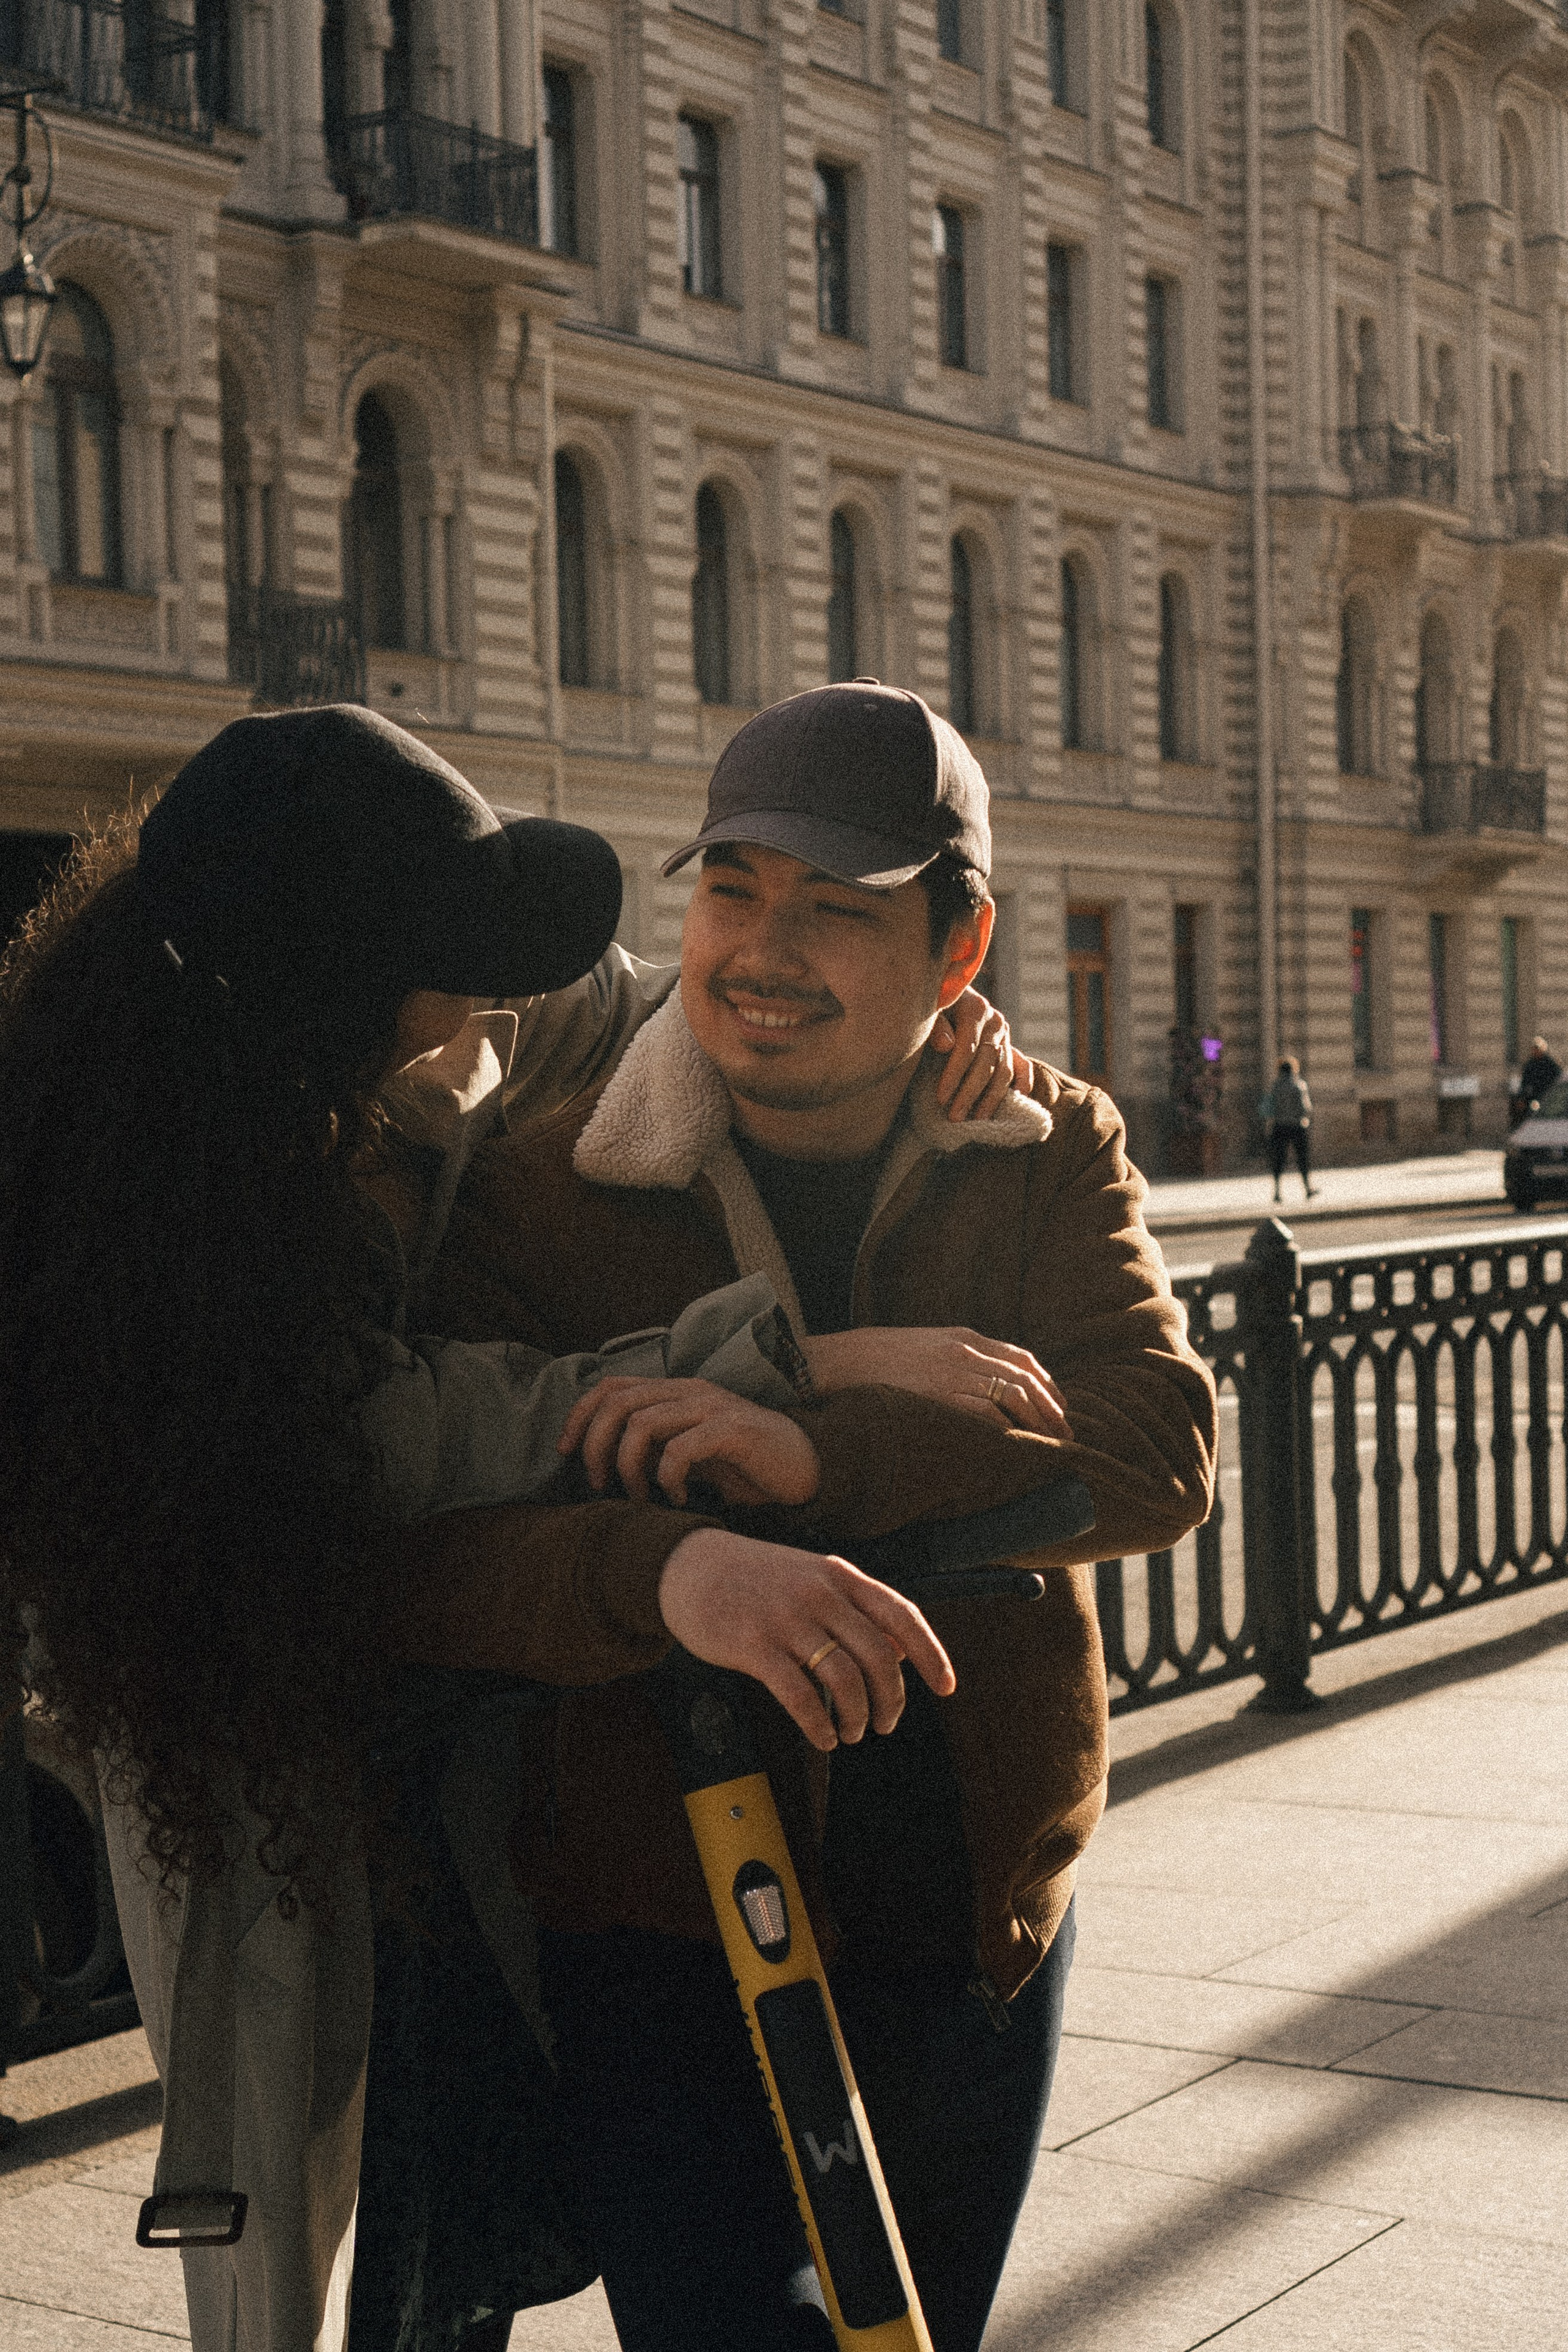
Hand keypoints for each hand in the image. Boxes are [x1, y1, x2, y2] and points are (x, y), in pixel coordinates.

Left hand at [559, 1377, 820, 1506]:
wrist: (804, 1467)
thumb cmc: (742, 1464)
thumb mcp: (688, 1451)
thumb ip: (653, 1446)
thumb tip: (603, 1462)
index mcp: (675, 1392)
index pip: (610, 1387)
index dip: (579, 1416)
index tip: (565, 1453)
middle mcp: (690, 1391)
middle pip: (618, 1403)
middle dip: (595, 1445)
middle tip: (599, 1484)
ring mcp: (712, 1407)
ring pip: (642, 1423)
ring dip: (628, 1466)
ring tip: (637, 1496)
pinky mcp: (733, 1431)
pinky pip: (680, 1450)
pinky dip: (667, 1478)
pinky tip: (676, 1498)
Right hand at [658, 1527, 955, 1748]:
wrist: (689, 1565)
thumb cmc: (757, 1579)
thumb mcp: (812, 1579)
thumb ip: (855, 1610)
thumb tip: (901, 1656)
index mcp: (840, 1575)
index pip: (902, 1616)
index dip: (932, 1655)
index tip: (946, 1688)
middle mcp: (819, 1594)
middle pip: (878, 1656)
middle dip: (891, 1700)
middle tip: (885, 1724)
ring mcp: (786, 1618)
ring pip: (844, 1679)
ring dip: (857, 1717)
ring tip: (853, 1733)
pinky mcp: (754, 1646)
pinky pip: (800, 1695)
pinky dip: (819, 1725)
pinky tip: (823, 1737)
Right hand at [802, 1326, 1073, 1438]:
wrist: (827, 1366)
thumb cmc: (864, 1362)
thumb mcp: (914, 1349)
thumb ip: (946, 1362)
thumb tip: (966, 1388)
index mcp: (961, 1337)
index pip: (1022, 1359)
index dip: (1047, 1386)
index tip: (1058, 1408)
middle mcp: (966, 1352)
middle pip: (1028, 1381)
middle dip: (1052, 1411)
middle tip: (1065, 1437)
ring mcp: (955, 1374)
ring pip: (1017, 1399)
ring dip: (1039, 1426)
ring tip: (1049, 1450)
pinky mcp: (943, 1398)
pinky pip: (991, 1417)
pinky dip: (1011, 1433)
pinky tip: (1018, 1451)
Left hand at [931, 986, 1034, 1120]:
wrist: (947, 997)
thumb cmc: (933, 1008)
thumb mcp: (929, 1011)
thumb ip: (935, 1026)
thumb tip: (947, 1046)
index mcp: (976, 1009)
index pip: (967, 1048)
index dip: (954, 1075)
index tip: (941, 1099)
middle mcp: (995, 1022)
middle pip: (986, 1064)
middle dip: (970, 1093)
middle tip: (955, 1117)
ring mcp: (1005, 1035)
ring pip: (1004, 1071)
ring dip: (992, 1098)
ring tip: (977, 1119)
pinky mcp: (1010, 1045)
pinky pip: (1023, 1066)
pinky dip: (1023, 1084)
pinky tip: (1016, 1102)